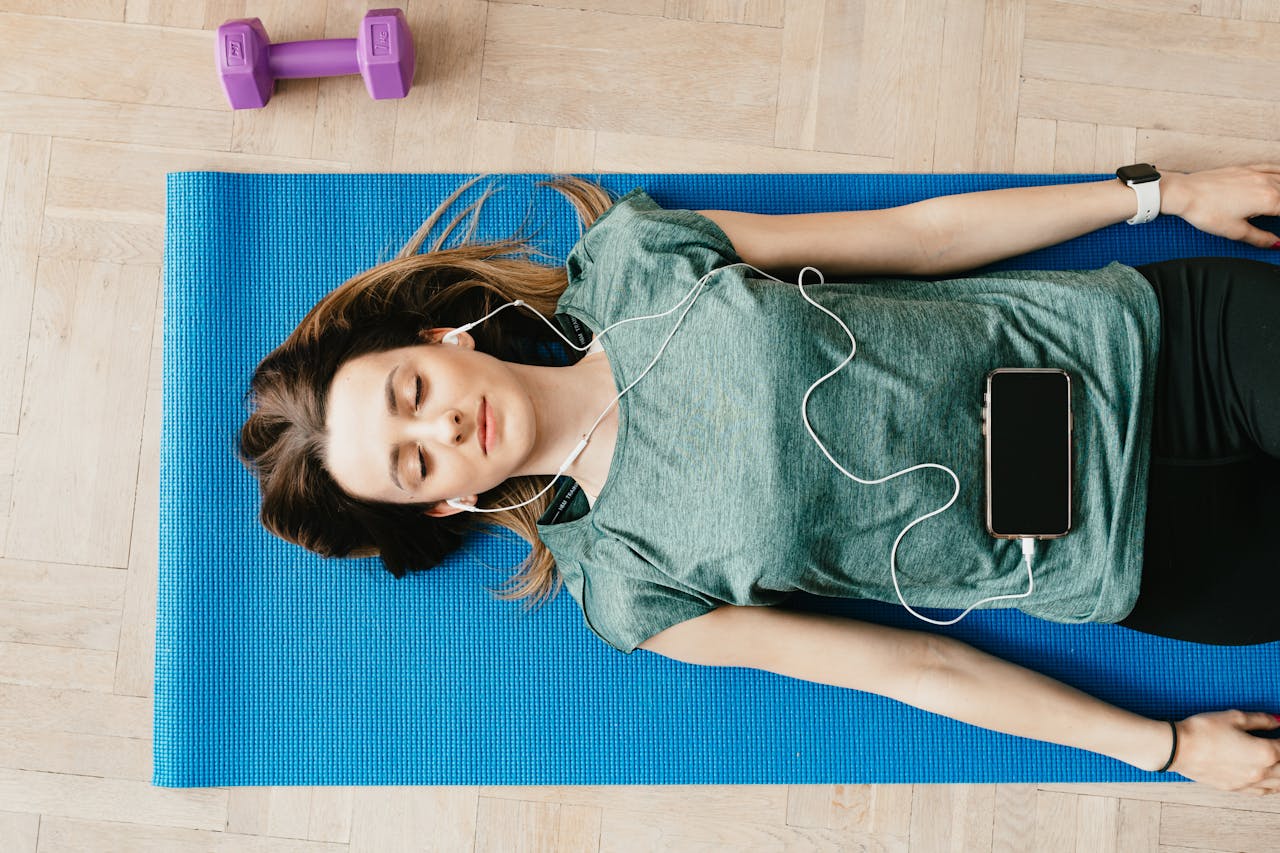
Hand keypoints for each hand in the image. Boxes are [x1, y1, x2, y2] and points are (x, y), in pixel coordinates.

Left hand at [1161, 165, 1279, 248]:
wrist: (1184, 193)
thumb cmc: (1206, 211)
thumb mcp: (1235, 231)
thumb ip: (1260, 238)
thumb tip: (1275, 243)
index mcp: (1268, 200)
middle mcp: (1267, 183)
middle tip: (1276, 216)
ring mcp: (1256, 173)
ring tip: (1278, 204)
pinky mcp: (1246, 168)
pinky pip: (1272, 167)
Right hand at [1168, 710, 1279, 794]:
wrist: (1178, 749)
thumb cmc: (1203, 731)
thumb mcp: (1234, 717)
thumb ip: (1260, 719)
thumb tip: (1276, 720)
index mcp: (1265, 752)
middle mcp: (1261, 771)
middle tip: (1278, 747)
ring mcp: (1249, 783)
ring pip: (1279, 784)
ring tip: (1278, 764)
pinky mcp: (1236, 788)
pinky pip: (1264, 791)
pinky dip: (1273, 786)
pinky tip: (1271, 781)